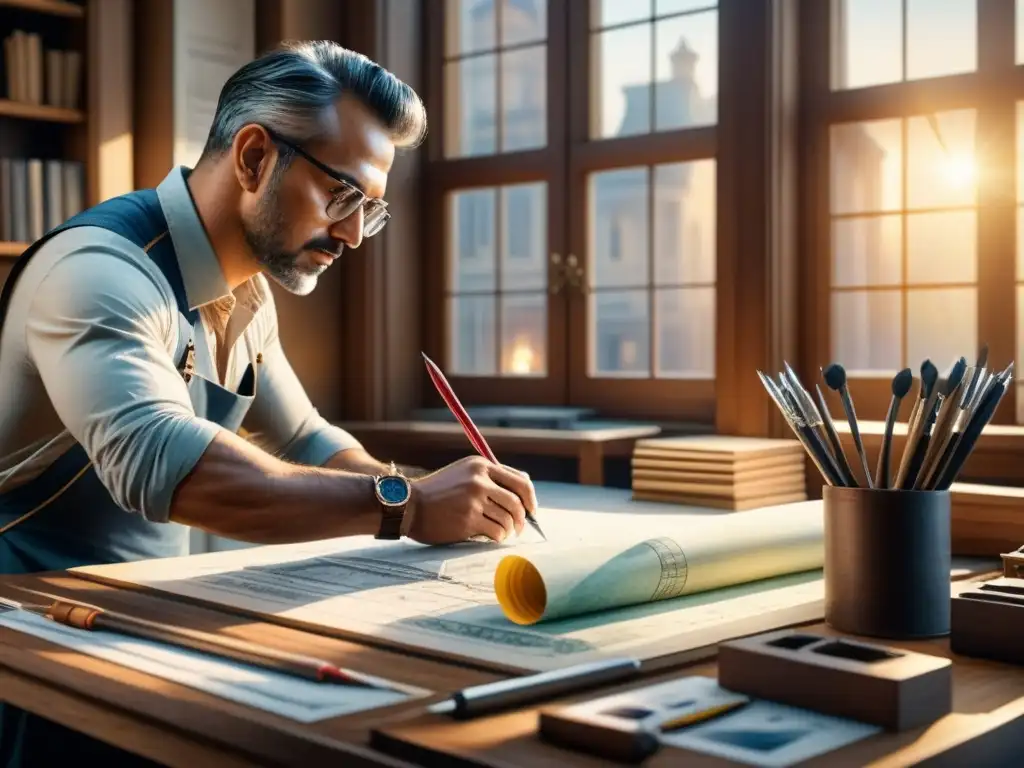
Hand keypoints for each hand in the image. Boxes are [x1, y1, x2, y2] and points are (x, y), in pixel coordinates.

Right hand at [403, 456, 537, 544]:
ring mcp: (474, 499)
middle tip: (520, 528)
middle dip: (523, 518)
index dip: (530, 498)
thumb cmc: (438, 493)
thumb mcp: (464, 473)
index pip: (520, 481)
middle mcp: (479, 479)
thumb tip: (526, 484)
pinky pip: (496, 531)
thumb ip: (492, 477)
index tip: (531, 511)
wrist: (409, 505)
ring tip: (501, 532)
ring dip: (508, 529)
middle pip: (517, 502)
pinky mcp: (468, 519)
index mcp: (481, 465)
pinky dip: (498, 537)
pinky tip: (491, 536)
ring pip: (508, 518)